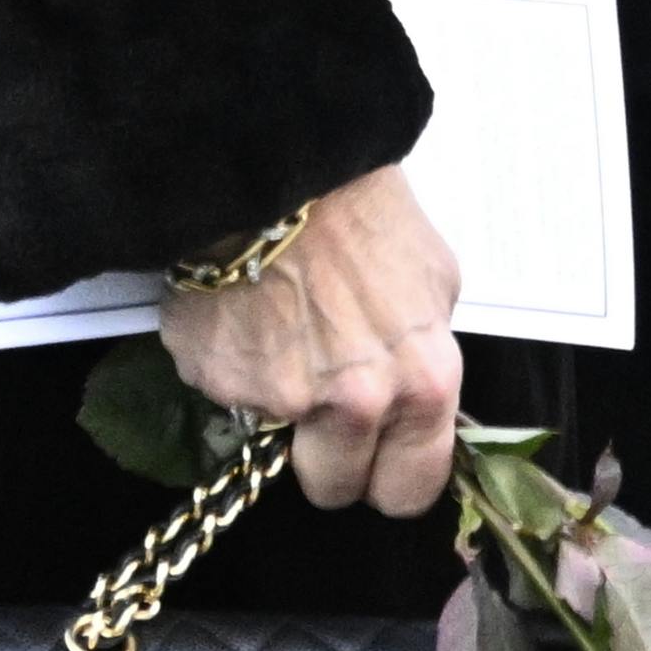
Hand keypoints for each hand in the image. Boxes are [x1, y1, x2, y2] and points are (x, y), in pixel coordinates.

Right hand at [158, 164, 465, 517]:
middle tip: (316, 408)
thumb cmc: (362, 210)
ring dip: (273, 406)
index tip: (375, 457)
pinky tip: (239, 311)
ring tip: (274, 339)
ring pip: (275, 442)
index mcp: (423, 384)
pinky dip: (228, 364)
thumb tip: (403, 388)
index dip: (390, 476)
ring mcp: (283, 398)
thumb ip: (417, 350)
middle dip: (327, 460)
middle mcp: (358, 405)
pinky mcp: (219, 380)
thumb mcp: (430, 282)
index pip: (412, 487)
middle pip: (338, 488)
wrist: (277, 162)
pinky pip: (225, 393)